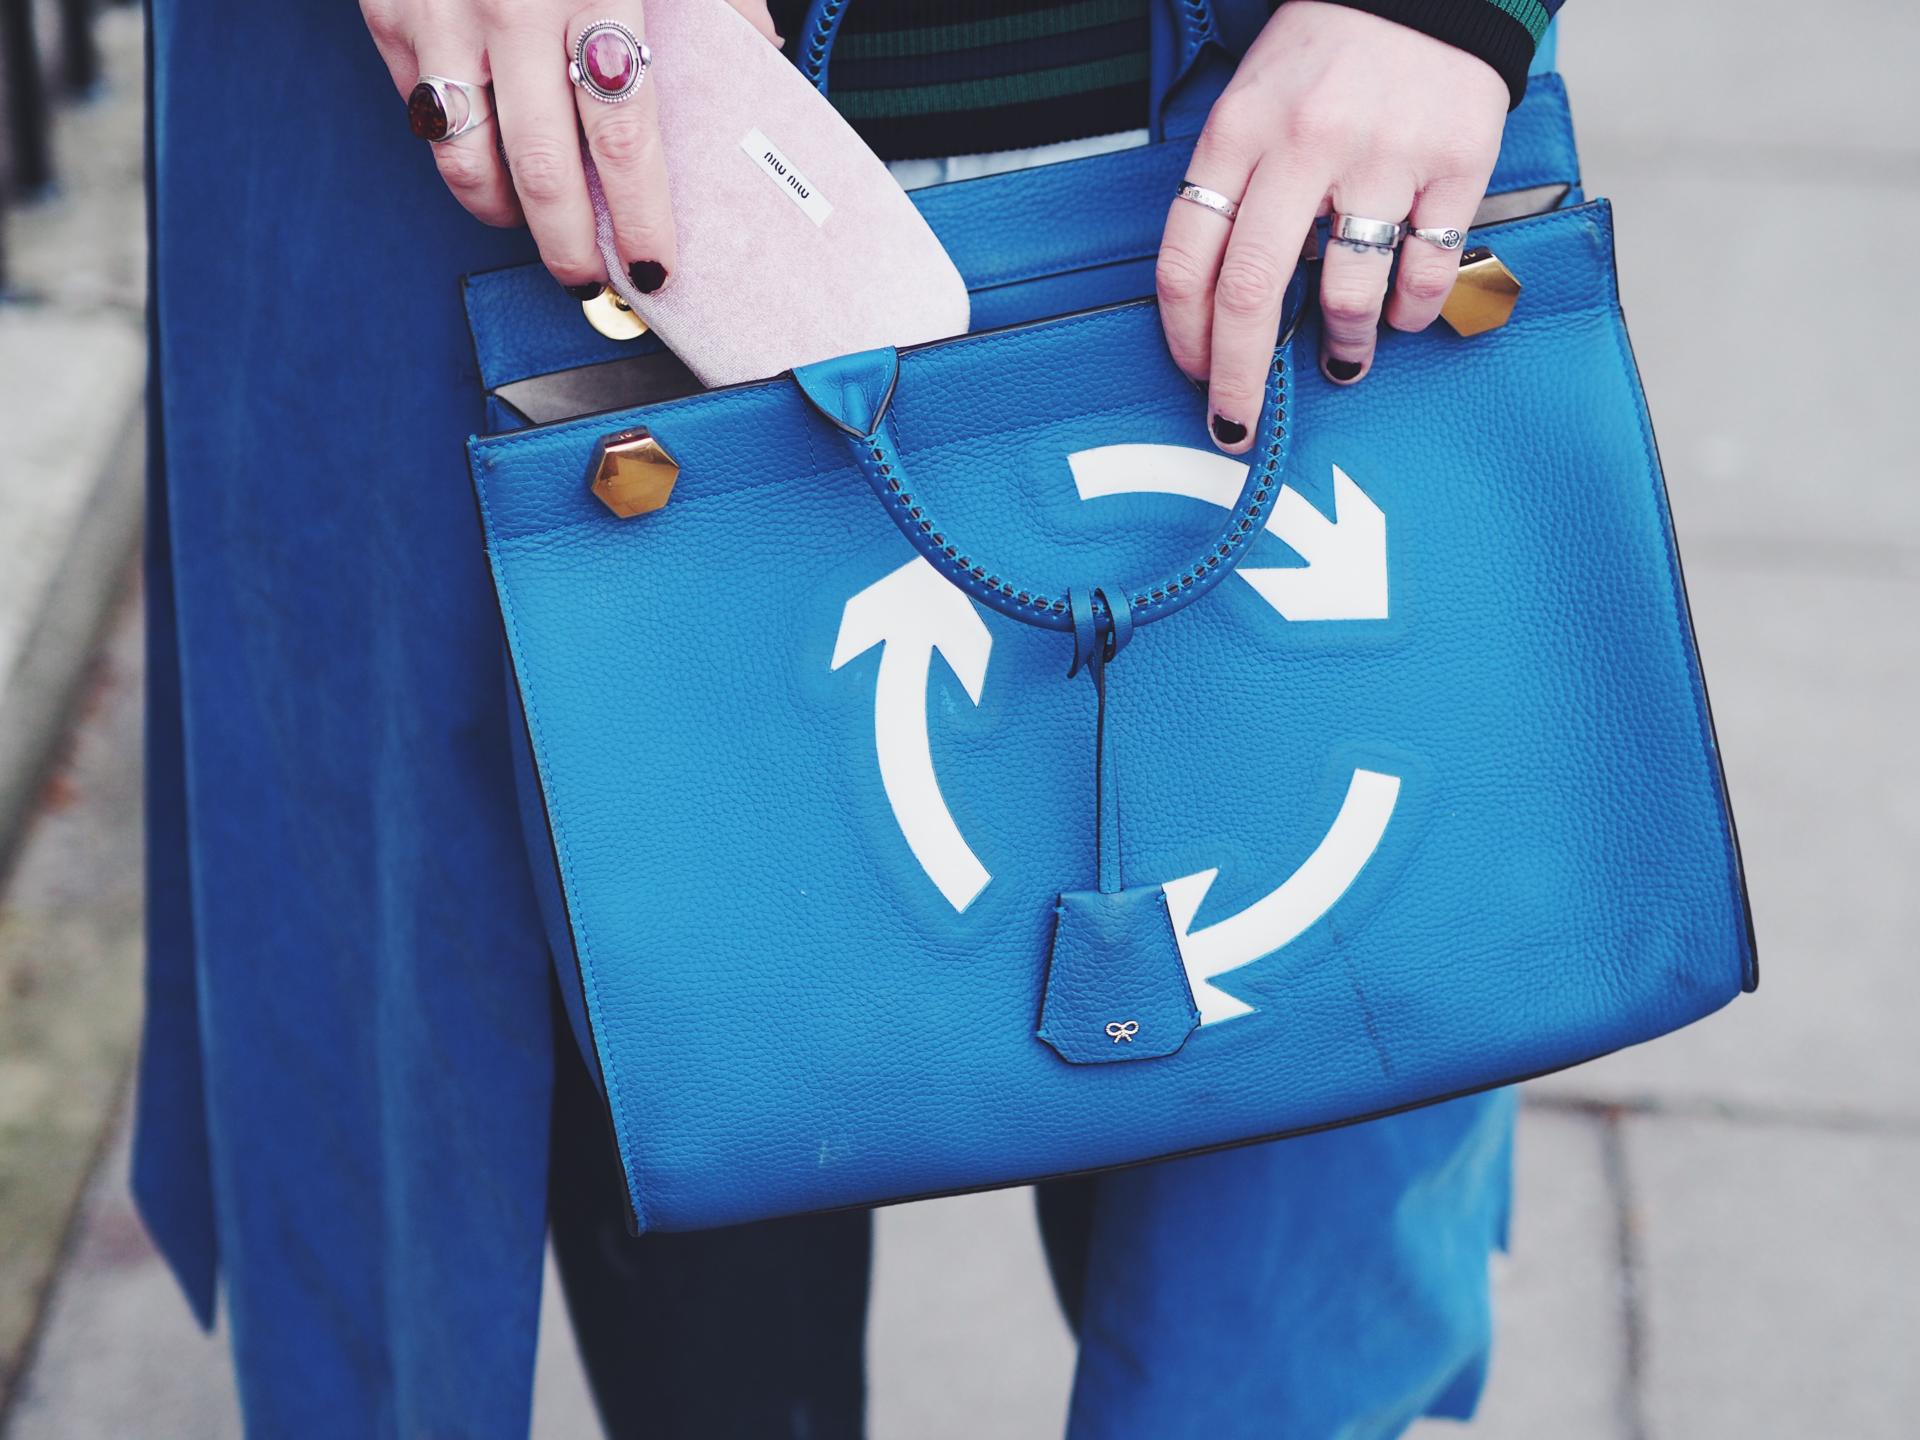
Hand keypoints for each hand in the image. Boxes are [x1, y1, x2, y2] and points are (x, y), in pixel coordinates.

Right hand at [360, 0, 781, 293]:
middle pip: (541, 170)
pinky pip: (421, 113)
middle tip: (589, 280)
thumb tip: (759, 62)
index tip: (653, 270)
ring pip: (464, 159)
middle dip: (569, 246)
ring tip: (535, 224)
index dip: (640, 219)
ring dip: (504, 212)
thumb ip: (715, 0)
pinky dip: (457, 150)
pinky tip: (488, 157)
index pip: (622, 138)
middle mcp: (510, 7)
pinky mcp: (388, 8)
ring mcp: (439, 11)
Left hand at [1155, 0, 1508, 451]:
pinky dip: (1412, 311)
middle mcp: (1305, 143)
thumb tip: (1218, 308)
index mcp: (1239, 130)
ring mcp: (1384, 155)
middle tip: (1238, 425)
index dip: (1186, 336)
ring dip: (1339, 347)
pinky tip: (1401, 313)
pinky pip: (1427, 272)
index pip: (1189, 257)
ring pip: (1346, 292)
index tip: (1195, 374)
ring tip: (1341, 361)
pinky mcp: (1456, 164)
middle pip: (1254, 293)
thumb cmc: (1327, 55)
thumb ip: (1231, 190)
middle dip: (1241, 379)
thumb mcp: (1251, 103)